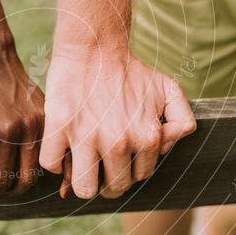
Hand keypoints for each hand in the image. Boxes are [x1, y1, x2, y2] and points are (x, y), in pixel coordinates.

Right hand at [39, 46, 195, 198]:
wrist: (95, 46)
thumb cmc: (130, 70)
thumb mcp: (168, 90)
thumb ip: (182, 120)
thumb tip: (167, 144)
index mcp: (146, 138)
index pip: (138, 177)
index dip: (128, 168)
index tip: (119, 156)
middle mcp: (119, 142)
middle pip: (114, 188)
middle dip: (108, 178)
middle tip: (101, 161)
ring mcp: (87, 137)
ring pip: (84, 188)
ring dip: (82, 179)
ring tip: (82, 163)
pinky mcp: (59, 127)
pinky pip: (53, 165)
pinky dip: (55, 161)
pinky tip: (62, 147)